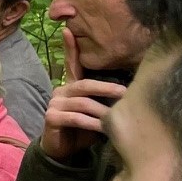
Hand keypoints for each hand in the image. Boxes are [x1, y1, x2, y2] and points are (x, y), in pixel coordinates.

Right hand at [41, 28, 122, 162]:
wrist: (64, 150)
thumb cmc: (84, 128)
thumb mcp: (96, 110)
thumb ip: (104, 99)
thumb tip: (130, 89)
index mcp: (70, 86)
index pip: (71, 63)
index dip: (69, 47)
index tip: (67, 29)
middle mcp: (60, 91)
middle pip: (84, 84)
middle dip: (106, 88)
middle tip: (126, 93)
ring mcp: (54, 104)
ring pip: (82, 103)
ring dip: (102, 111)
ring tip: (118, 116)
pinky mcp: (51, 118)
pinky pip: (75, 118)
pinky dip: (91, 123)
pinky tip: (102, 128)